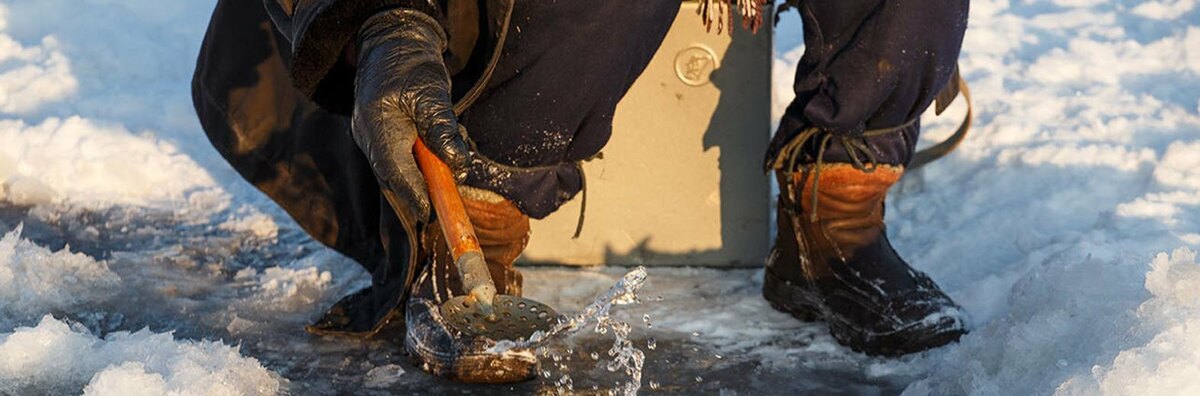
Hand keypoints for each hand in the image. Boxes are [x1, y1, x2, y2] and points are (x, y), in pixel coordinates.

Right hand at [351, 9, 469, 221]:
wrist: (391, 43)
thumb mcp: (432, 93)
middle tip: (446, 206)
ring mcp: (371, 138)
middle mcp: (369, 137)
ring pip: (398, 171)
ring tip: (448, 173)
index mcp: (377, 127)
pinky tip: (439, 155)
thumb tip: (458, 167)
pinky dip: (420, 164)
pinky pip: (399, 159)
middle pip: (394, 178)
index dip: (415, 195)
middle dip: (420, 193)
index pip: (396, 172)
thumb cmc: (410, 64)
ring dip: (424, 176)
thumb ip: (443, 130)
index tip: (433, 212)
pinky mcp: (380, 136)